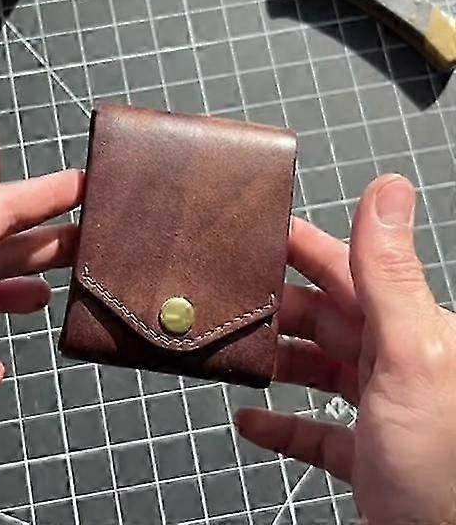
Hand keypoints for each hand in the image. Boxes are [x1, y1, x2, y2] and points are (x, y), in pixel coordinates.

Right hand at [235, 175, 455, 524]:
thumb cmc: (444, 468)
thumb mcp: (411, 360)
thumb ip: (389, 276)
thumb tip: (386, 191)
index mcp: (403, 329)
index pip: (343, 267)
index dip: (299, 243)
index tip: (256, 227)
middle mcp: (392, 361)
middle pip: (320, 316)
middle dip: (272, 305)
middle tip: (227, 298)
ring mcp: (379, 409)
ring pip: (314, 368)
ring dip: (273, 361)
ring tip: (234, 355)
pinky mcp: (365, 454)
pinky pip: (314, 429)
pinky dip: (281, 422)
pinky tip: (252, 421)